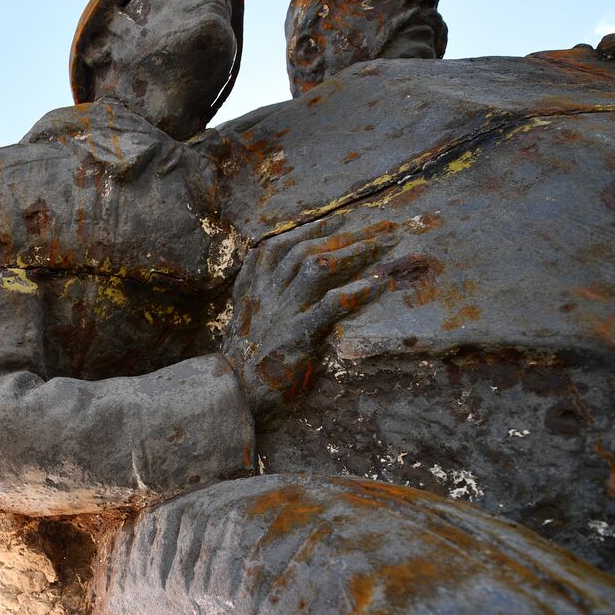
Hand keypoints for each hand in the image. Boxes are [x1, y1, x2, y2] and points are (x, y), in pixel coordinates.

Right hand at [224, 216, 397, 416]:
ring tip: (384, 243)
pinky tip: (379, 284)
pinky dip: (357, 291)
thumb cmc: (239, 367)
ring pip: (318, 266)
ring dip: (354, 250)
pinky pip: (331, 304)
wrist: (230, 395)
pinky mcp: (298, 334)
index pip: (276, 248)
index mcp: (251, 292)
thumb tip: (268, 287)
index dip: (307, 230)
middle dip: (344, 234)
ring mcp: (282, 312)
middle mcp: (267, 295)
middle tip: (378, 224)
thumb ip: (251, 301)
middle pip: (305, 250)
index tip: (334, 219)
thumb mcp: (238, 325)